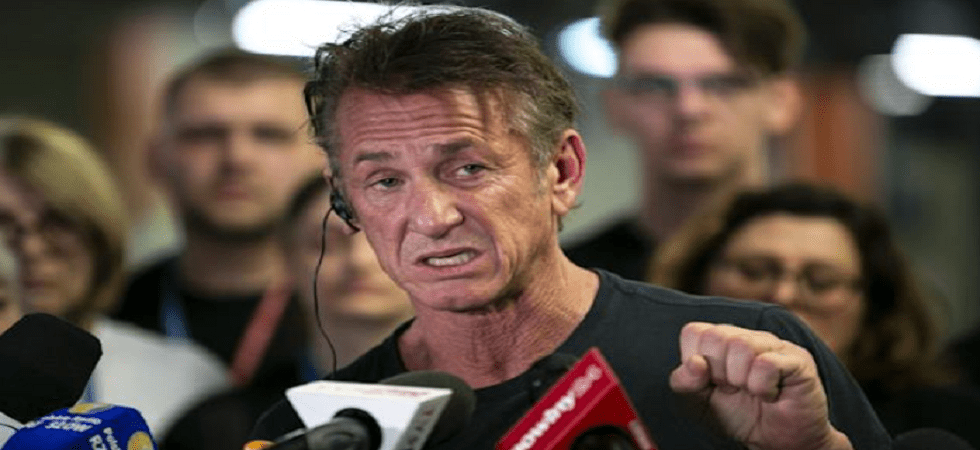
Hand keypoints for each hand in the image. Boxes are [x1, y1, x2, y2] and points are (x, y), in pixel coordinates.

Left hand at [669, 322, 852, 449]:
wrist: (777, 444)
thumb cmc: (739, 417)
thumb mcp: (699, 404)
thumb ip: (684, 382)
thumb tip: (694, 363)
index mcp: (722, 340)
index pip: (694, 332)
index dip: (695, 362)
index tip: (711, 383)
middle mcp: (747, 336)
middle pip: (716, 336)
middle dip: (718, 373)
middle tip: (733, 389)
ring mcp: (774, 345)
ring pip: (741, 345)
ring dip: (740, 379)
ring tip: (751, 391)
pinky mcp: (798, 360)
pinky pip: (767, 363)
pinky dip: (762, 387)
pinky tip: (770, 394)